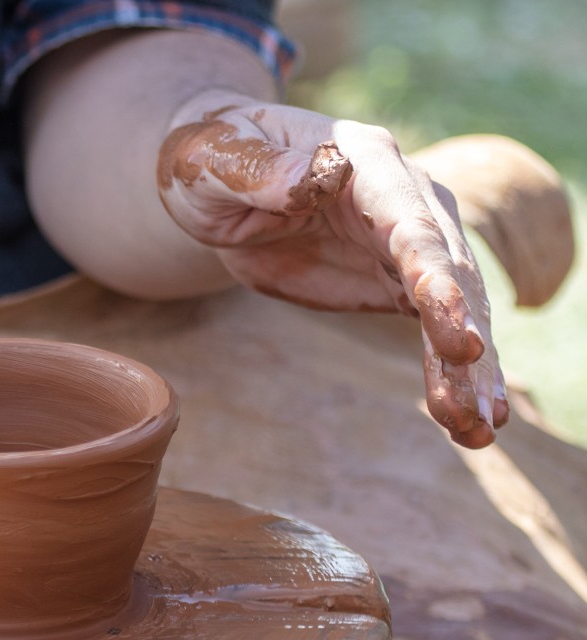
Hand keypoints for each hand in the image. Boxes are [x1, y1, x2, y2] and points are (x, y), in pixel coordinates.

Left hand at [157, 91, 506, 448]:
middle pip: (447, 269)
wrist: (218, 186)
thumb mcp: (214, 162)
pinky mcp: (395, 281)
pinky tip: (468, 423)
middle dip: (463, 333)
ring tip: (480, 429)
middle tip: (480, 403)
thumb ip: (259, 171)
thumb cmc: (211, 164)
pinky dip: (451, 374)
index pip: (408, 220)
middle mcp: (403, 195)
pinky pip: (433, 330)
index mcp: (362, 159)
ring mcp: (406, 241)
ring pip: (453, 307)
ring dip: (469, 370)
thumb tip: (313, 177)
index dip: (434, 274)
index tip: (456, 329)